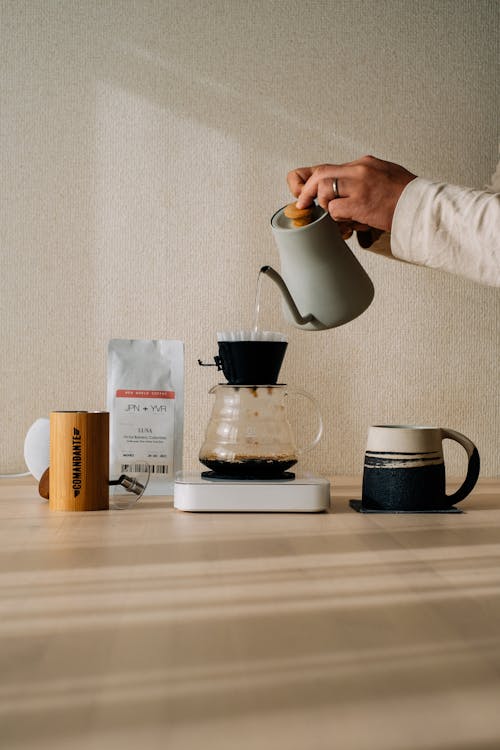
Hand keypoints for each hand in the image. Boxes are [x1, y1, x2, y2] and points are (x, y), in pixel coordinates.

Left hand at [287, 155, 416, 232]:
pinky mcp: (360, 203)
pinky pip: (334, 210)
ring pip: (324, 191)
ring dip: (325, 207)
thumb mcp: (383, 176)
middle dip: (307, 191)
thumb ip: (362, 179)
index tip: (303, 191)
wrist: (422, 206)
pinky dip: (337, 219)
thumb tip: (343, 190)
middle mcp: (359, 170)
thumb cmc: (406, 196)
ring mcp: (359, 185)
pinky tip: (349, 222)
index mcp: (364, 163)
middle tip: (302, 204)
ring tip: (339, 216)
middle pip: (320, 174)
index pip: (328, 167)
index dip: (311, 180)